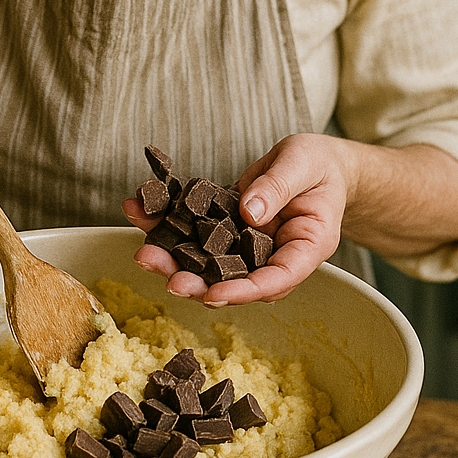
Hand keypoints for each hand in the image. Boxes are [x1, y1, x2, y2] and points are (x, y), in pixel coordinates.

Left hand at [123, 134, 350, 305]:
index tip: (214, 294)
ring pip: (206, 266)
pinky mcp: (222, 234)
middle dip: (198, 285)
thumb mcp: (304, 163)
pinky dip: (165, 226)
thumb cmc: (318, 166)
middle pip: (233, 282)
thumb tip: (248, 213)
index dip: (243, 292)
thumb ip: (279, 186)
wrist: (314, 165)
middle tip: (169, 280)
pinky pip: (193, 236)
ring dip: (173, 262)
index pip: (275, 281)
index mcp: (304, 250)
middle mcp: (270, 259)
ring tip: (144, 252)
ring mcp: (244, 250)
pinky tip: (138, 211)